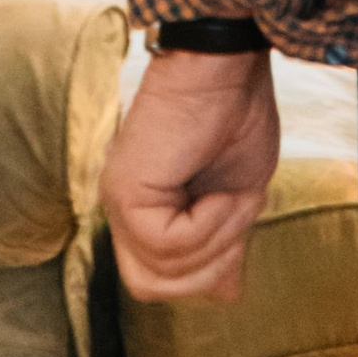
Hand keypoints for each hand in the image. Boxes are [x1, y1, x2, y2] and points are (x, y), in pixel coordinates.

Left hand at [102, 49, 278, 306]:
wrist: (226, 62)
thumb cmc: (234, 112)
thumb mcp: (238, 193)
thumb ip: (220, 243)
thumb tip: (227, 294)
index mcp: (147, 207)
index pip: (159, 278)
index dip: (203, 273)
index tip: (236, 234)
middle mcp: (124, 207)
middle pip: (149, 286)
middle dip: (202, 272)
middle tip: (232, 223)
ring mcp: (120, 200)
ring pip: (158, 273)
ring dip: (209, 246)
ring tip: (227, 200)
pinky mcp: (125, 191)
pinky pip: (167, 245)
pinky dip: (205, 227)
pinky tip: (218, 193)